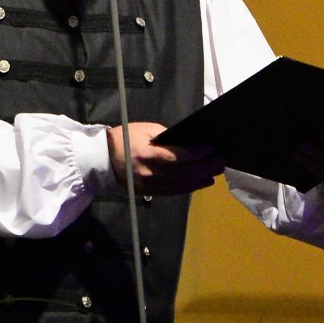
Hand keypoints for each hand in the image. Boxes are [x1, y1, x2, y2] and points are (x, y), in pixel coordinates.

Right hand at [106, 122, 223, 196]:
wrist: (103, 159)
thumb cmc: (124, 139)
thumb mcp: (145, 130)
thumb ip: (166, 137)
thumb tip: (187, 143)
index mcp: (147, 154)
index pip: (176, 156)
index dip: (196, 154)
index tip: (210, 148)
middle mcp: (150, 173)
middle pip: (183, 173)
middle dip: (205, 167)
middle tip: (220, 161)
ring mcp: (150, 185)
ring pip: (181, 185)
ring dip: (201, 179)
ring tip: (216, 172)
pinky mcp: (151, 192)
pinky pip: (174, 191)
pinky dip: (191, 187)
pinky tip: (203, 182)